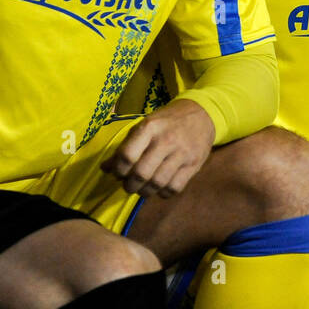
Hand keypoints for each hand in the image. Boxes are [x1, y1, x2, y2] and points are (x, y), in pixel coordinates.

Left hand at [102, 99, 216, 196]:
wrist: (202, 114)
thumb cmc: (167, 121)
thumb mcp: (145, 126)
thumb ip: (126, 146)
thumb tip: (105, 168)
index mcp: (150, 127)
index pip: (127, 155)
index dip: (118, 170)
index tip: (118, 174)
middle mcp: (166, 140)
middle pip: (141, 173)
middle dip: (130, 185)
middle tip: (129, 185)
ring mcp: (182, 153)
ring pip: (157, 183)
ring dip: (145, 191)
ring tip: (142, 188)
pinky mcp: (194, 165)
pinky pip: (174, 188)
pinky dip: (163, 193)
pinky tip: (160, 187)